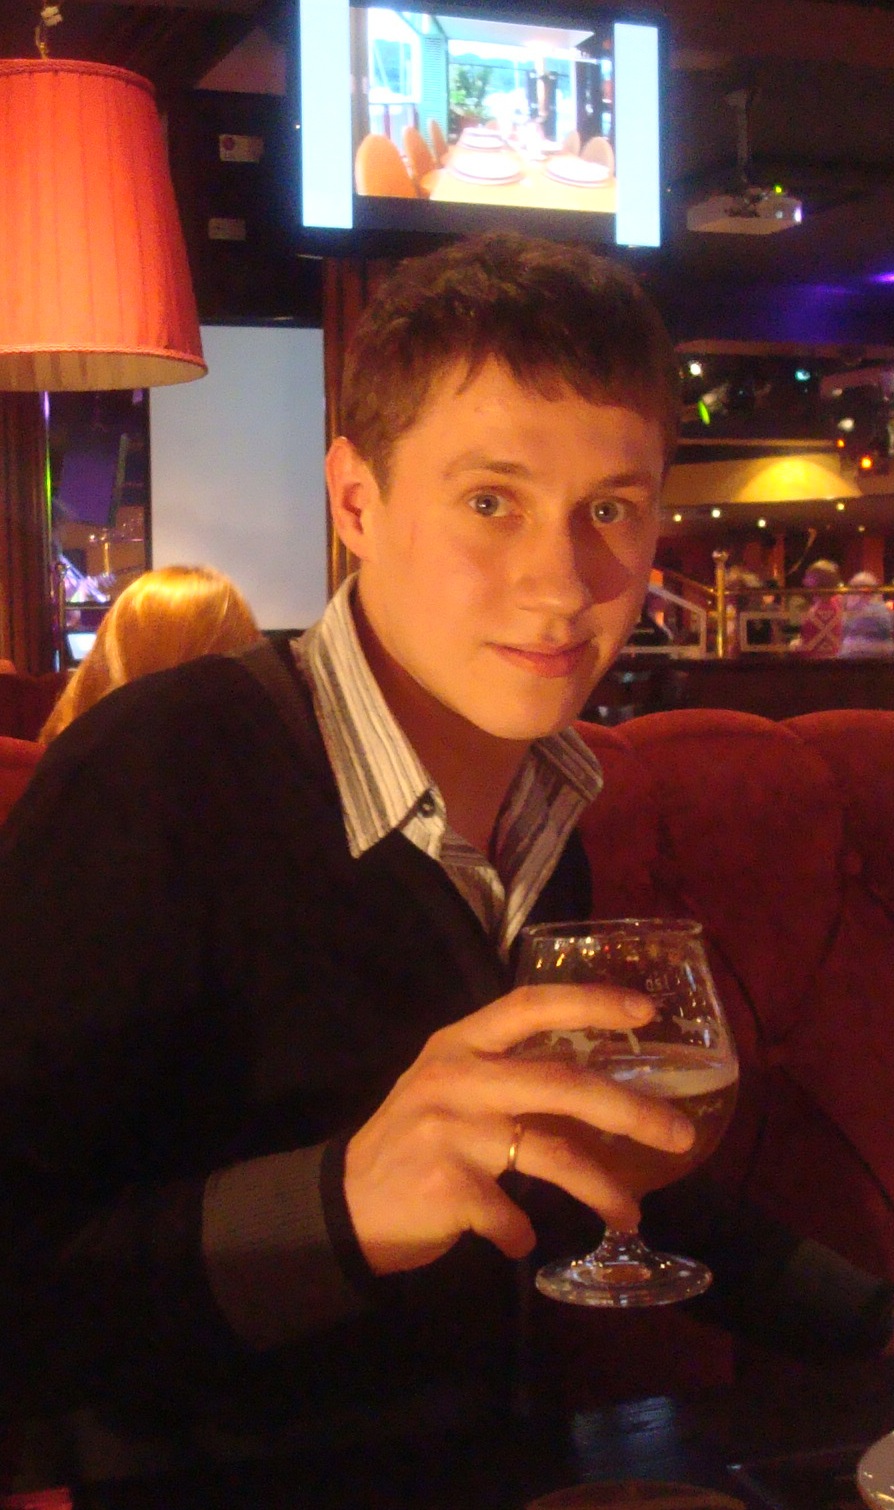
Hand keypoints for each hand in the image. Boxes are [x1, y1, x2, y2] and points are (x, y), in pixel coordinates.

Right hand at [344, 984, 694, 1275]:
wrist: (342, 1204)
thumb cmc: (410, 1141)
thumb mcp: (445, 1085)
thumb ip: (502, 1072)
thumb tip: (591, 1084)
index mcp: (460, 1044)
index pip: (531, 1004)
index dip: (591, 1003)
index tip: (645, 1012)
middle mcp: (458, 1077)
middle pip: (560, 1082)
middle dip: (629, 1108)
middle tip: (679, 1133)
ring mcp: (451, 1131)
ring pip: (550, 1153)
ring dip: (600, 1187)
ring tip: (629, 1214)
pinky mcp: (447, 1187)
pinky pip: (511, 1215)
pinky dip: (523, 1233)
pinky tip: (522, 1241)